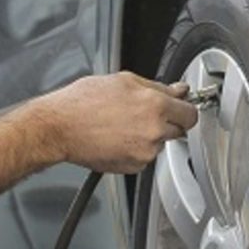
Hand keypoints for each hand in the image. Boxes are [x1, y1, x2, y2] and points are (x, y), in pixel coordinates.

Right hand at [38, 71, 198, 173]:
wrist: (59, 128)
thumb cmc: (83, 103)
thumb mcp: (124, 81)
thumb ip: (157, 87)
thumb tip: (178, 90)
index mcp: (155, 105)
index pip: (190, 113)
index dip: (184, 110)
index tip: (180, 109)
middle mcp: (154, 131)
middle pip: (179, 130)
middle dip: (167, 123)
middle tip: (143, 115)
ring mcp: (145, 152)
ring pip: (159, 143)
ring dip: (149, 136)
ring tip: (122, 125)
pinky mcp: (133, 166)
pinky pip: (144, 157)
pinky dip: (135, 150)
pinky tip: (117, 138)